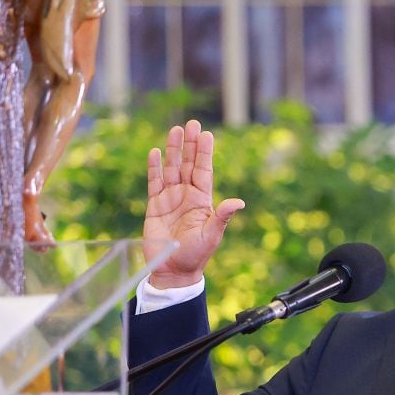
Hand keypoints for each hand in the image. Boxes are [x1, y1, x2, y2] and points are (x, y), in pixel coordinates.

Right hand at [144, 119, 244, 288]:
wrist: (173, 270)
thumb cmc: (195, 255)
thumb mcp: (212, 235)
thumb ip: (222, 216)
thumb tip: (239, 202)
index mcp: (202, 200)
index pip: (204, 170)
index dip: (204, 152)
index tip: (207, 134)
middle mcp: (187, 195)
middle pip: (188, 164)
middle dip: (190, 144)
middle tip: (192, 123)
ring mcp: (170, 199)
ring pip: (172, 169)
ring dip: (174, 150)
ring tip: (175, 130)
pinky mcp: (155, 206)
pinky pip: (154, 182)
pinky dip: (154, 167)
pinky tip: (156, 152)